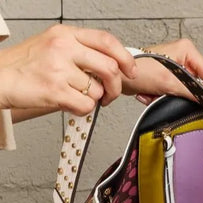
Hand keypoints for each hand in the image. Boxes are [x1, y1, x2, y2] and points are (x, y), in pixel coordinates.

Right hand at [0, 24, 136, 115]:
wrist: (0, 78)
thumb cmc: (27, 66)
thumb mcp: (54, 46)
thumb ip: (81, 51)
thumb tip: (112, 68)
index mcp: (65, 34)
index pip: (107, 41)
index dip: (125, 58)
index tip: (131, 71)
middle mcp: (63, 47)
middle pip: (110, 68)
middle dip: (116, 87)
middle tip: (110, 94)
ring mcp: (58, 68)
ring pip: (97, 91)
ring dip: (94, 100)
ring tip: (77, 96)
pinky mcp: (55, 90)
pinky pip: (86, 106)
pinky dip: (83, 110)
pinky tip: (71, 104)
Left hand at [122, 39, 202, 104]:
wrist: (116, 75)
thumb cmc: (137, 70)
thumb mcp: (168, 82)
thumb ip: (195, 91)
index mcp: (188, 52)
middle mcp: (184, 58)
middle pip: (200, 86)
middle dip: (185, 96)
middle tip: (172, 97)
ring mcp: (177, 69)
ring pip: (186, 93)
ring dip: (170, 98)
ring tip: (152, 93)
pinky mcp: (169, 80)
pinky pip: (175, 95)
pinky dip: (162, 98)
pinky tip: (149, 93)